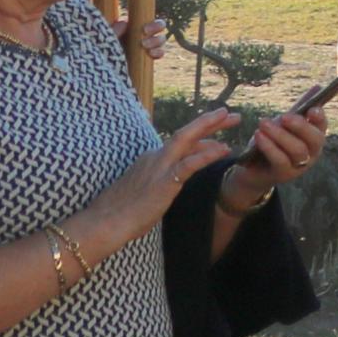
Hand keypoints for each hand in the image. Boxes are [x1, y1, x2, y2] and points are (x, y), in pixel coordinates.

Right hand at [99, 110, 247, 244]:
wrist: (104, 222)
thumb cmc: (121, 212)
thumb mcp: (143, 190)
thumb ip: (157, 182)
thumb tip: (168, 185)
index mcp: (150, 159)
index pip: (180, 144)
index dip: (200, 138)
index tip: (217, 135)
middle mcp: (155, 157)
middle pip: (185, 133)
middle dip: (209, 122)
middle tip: (231, 114)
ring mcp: (159, 167)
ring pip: (186, 139)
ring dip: (210, 126)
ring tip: (232, 118)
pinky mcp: (164, 181)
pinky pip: (189, 164)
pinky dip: (207, 155)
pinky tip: (223, 149)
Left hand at [230, 108, 329, 209]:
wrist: (253, 168)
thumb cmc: (273, 142)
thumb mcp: (285, 124)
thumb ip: (300, 108)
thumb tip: (318, 87)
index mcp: (314, 138)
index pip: (323, 126)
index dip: (320, 118)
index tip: (312, 108)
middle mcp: (312, 153)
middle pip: (314, 140)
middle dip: (300, 126)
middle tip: (283, 116)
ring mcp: (300, 166)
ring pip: (297, 150)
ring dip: (279, 135)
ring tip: (263, 123)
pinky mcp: (284, 174)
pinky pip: (280, 160)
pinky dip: (269, 147)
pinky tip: (258, 136)